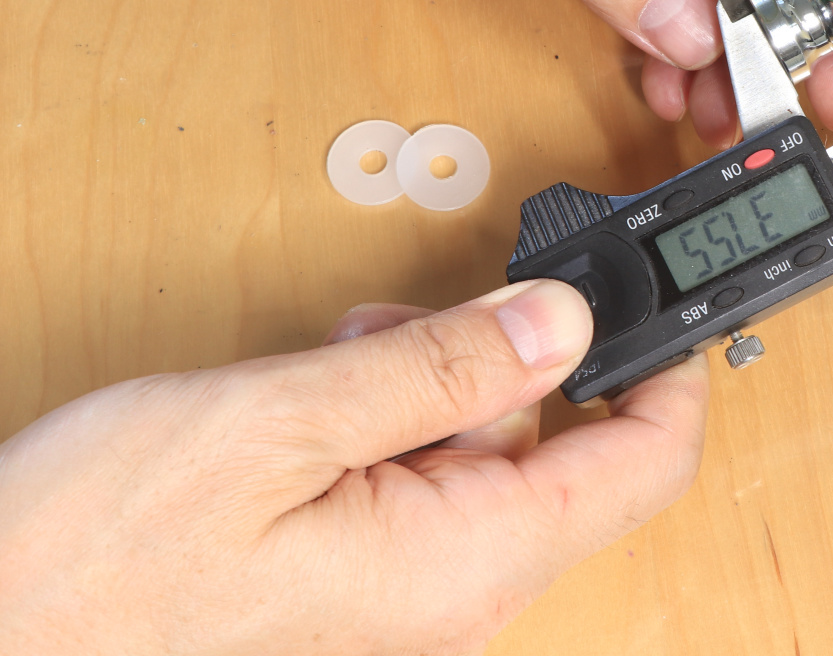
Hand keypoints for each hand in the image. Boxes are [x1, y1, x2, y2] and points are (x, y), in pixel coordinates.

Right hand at [0, 282, 708, 654]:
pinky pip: (427, 483)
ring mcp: (412, 594)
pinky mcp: (366, 581)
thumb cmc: (99, 558)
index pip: (642, 469)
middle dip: (505, 362)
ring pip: (485, 454)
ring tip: (341, 367)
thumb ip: (442, 368)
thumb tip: (565, 321)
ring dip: (434, 386)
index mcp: (469, 560)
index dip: (670, 375)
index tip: (666, 301)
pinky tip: (327, 405)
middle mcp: (459, 592)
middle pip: (559, 449)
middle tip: (421, 322)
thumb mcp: (281, 425)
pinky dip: (396, 423)